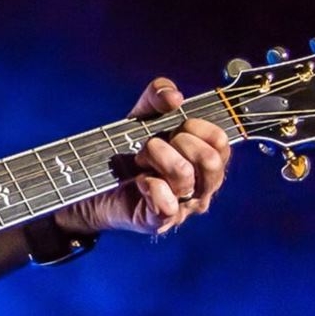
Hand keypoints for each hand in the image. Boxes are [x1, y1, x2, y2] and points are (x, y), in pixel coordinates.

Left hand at [54, 77, 231, 236]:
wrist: (93, 180)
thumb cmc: (127, 149)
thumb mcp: (142, 114)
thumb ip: (158, 94)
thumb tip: (174, 97)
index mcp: (206, 159)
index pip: (220, 140)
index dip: (196, 126)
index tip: (175, 126)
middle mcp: (203, 185)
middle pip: (209, 159)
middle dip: (176, 142)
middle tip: (152, 145)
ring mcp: (184, 206)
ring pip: (185, 177)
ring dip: (156, 159)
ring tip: (141, 161)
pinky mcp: (161, 221)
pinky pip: (166, 203)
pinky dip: (149, 185)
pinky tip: (138, 181)